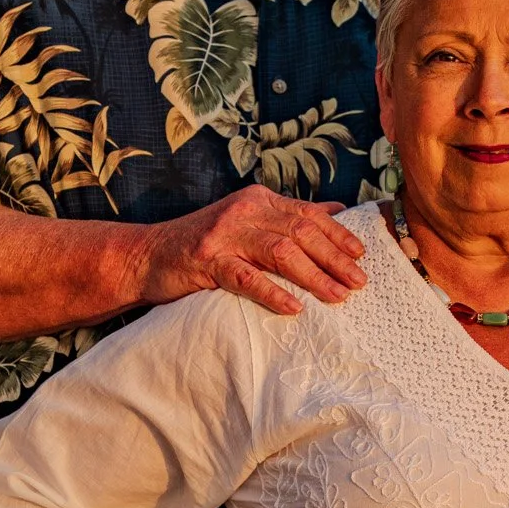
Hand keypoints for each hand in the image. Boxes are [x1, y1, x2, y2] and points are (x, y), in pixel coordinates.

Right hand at [138, 187, 366, 316]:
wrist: (147, 255)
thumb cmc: (204, 244)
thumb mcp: (248, 222)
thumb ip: (289, 216)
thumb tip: (337, 210)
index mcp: (259, 200)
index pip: (308, 214)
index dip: (338, 235)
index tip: (361, 256)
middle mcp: (244, 210)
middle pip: (301, 231)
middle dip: (334, 258)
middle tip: (359, 282)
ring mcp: (225, 235)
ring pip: (280, 251)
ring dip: (313, 276)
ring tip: (336, 296)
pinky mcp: (207, 261)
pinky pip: (247, 278)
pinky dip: (273, 293)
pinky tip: (294, 307)